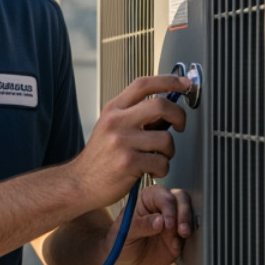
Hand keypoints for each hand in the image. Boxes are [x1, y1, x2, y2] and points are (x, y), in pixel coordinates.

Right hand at [73, 74, 190, 207]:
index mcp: (113, 109)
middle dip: (179, 116)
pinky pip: (162, 162)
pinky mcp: (128, 163)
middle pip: (160, 105)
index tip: (185, 83)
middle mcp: (116, 121)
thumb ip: (135, 116)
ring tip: (158, 158)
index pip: (143, 84)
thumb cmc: (100, 158)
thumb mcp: (111, 127)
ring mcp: (122, 142)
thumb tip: (167, 108)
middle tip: (179, 126)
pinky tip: (152, 171)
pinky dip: (162, 169)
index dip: (169, 80)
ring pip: (166, 139)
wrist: (79, 183)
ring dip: (169, 151)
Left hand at [112, 185, 194, 264]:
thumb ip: (141, 225)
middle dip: (184, 213)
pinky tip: (175, 247)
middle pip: (180, 199)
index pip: (163, 195)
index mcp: (146, 200)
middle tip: (181, 230)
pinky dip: (186, 240)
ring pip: (188, 214)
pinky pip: (189, 234)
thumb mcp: (125, 233)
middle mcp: (161, 208)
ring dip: (188, 224)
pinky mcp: (178, 237)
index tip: (167, 223)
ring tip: (182, 235)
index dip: (168, 207)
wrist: (124, 264)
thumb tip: (160, 220)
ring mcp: (172, 222)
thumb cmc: (119, 242)